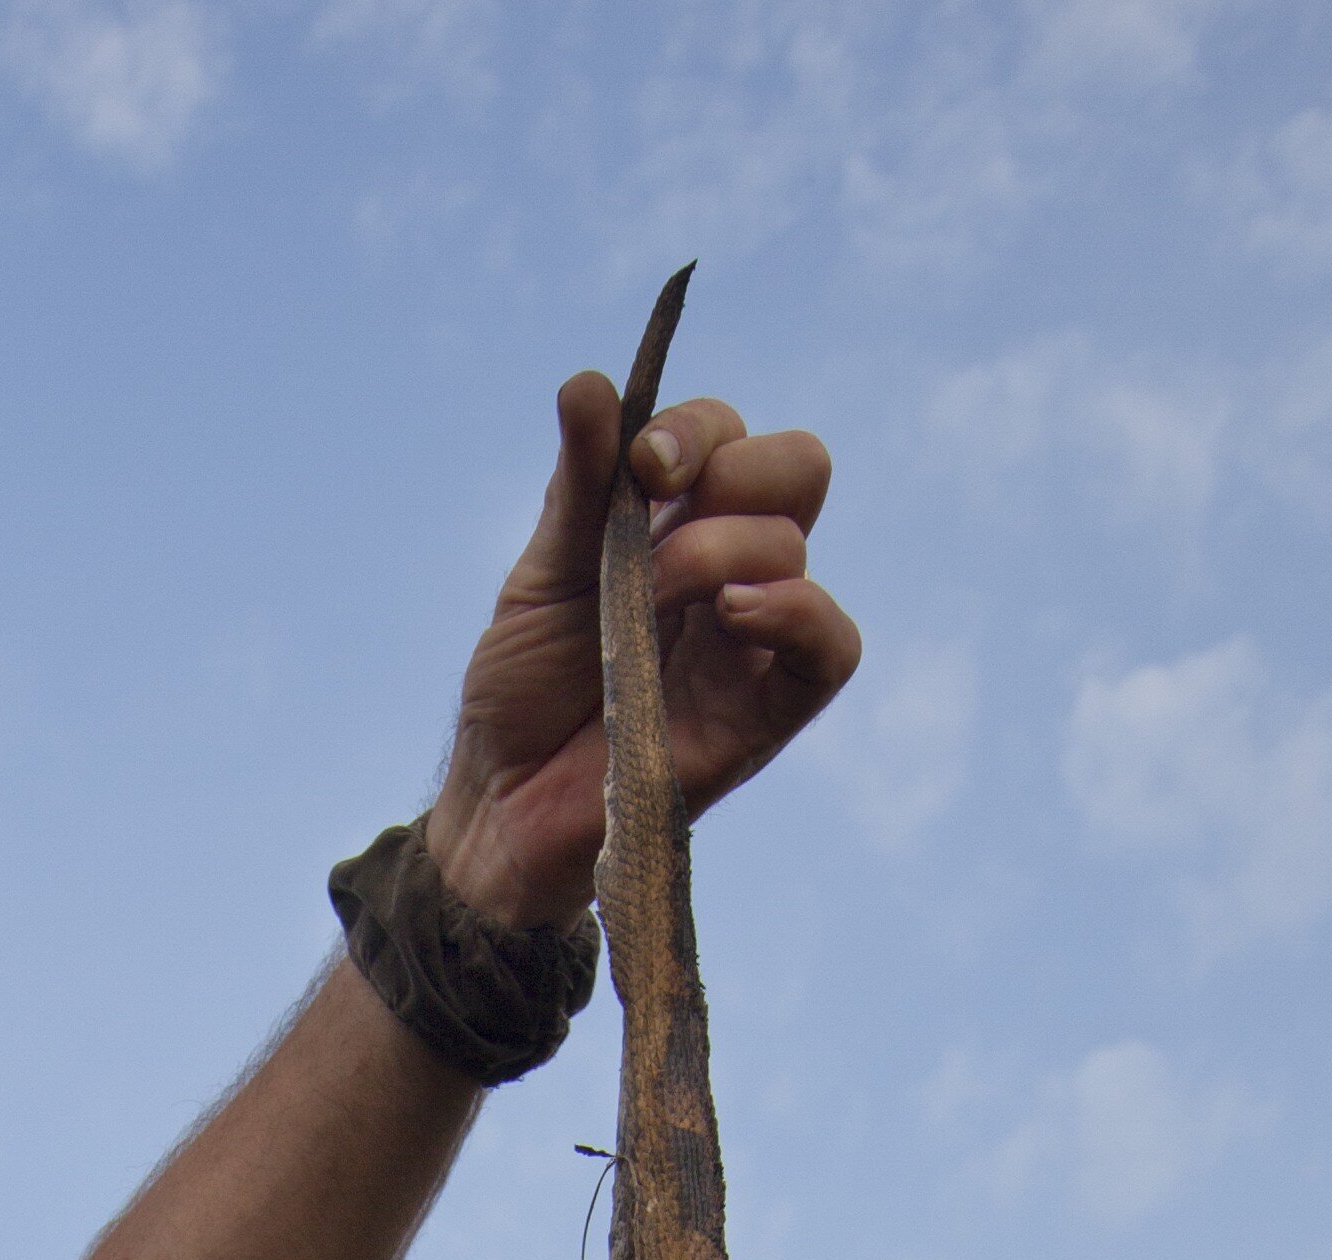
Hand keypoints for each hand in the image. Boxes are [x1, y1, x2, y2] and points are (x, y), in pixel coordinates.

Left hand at [425, 368, 859, 931]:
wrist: (499, 805)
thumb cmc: (522, 692)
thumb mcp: (541, 575)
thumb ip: (579, 487)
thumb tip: (590, 382)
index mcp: (677, 526)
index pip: (730, 437)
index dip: (697, 428)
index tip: (643, 464)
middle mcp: (729, 572)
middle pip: (795, 469)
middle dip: (733, 468)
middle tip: (659, 508)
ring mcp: (752, 641)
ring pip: (796, 546)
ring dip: (720, 548)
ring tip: (654, 597)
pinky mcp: (766, 714)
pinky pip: (832, 649)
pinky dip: (796, 612)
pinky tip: (733, 615)